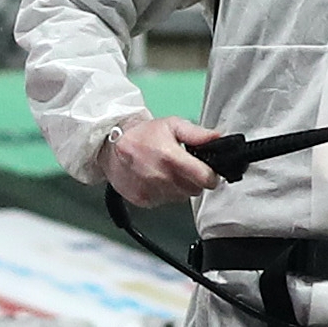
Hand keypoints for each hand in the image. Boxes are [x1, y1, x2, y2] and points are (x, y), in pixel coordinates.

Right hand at [101, 116, 222, 206]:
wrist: (110, 145)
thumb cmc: (142, 134)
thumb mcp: (172, 125)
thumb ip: (197, 134)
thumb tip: (217, 138)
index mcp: (170, 157)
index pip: (205, 179)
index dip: (211, 175)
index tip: (209, 171)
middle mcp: (160, 177)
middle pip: (195, 189)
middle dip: (195, 180)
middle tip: (185, 167)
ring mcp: (150, 190)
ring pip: (181, 197)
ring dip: (180, 187)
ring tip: (168, 171)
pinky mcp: (142, 200)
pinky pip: (165, 202)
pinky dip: (165, 193)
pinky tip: (157, 179)